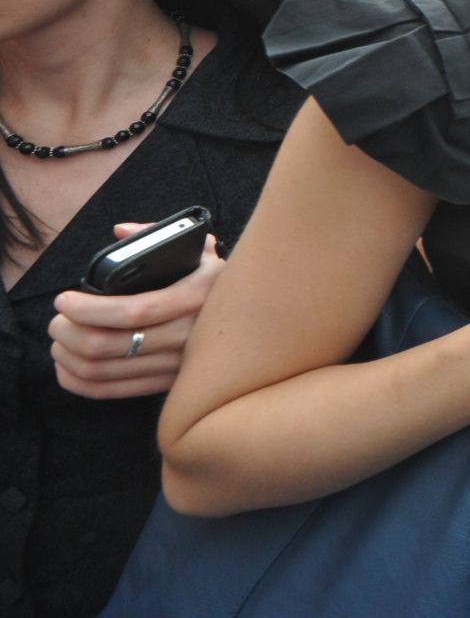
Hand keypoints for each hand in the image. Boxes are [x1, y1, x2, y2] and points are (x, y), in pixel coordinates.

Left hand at [49, 225, 222, 399]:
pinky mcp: (167, 385)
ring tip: (59, 339)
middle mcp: (189, 336)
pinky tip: (67, 366)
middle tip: (56, 319)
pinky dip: (78, 382)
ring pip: (103, 371)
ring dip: (69, 356)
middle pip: (110, 346)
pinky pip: (111, 392)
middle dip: (69, 332)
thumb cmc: (220, 281)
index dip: (90, 309)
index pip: (135, 311)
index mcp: (197, 297)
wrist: (258, 321)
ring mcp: (178, 366)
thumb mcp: (204, 250)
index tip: (65, 299)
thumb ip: (163, 234)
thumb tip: (121, 232)